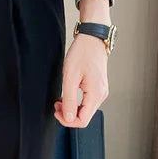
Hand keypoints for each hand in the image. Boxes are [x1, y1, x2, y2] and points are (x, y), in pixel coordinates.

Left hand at [54, 0, 110, 128]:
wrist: (92, 38)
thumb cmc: (82, 53)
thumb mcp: (70, 77)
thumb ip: (69, 100)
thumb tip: (69, 118)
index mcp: (96, 94)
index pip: (82, 120)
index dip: (67, 120)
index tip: (56, 111)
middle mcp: (101, 95)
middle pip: (84, 117)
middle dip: (68, 115)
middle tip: (56, 104)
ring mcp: (101, 91)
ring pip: (85, 111)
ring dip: (71, 109)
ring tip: (60, 98)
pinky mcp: (98, 88)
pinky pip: (87, 103)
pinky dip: (76, 103)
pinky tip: (68, 95)